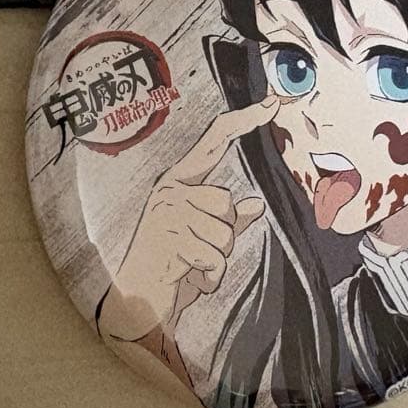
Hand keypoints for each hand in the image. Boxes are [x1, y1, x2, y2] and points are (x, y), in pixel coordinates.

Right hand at [99, 96, 280, 341]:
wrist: (135, 304)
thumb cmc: (171, 267)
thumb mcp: (203, 240)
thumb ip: (228, 221)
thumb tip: (256, 205)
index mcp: (178, 182)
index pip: (215, 141)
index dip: (244, 120)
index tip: (272, 103)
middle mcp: (169, 191)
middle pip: (227, 202)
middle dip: (224, 236)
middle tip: (198, 252)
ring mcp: (166, 214)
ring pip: (224, 233)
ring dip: (216, 259)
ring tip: (191, 266)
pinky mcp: (168, 241)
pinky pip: (214, 258)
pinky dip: (209, 277)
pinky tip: (189, 279)